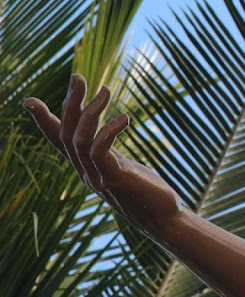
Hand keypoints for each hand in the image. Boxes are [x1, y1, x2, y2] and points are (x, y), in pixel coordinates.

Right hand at [23, 74, 182, 230]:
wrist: (164, 220)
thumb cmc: (147, 192)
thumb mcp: (123, 167)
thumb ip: (108, 153)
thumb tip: (104, 132)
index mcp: (86, 167)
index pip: (58, 141)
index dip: (44, 121)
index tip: (29, 101)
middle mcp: (86, 172)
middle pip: (66, 133)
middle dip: (71, 103)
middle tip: (78, 76)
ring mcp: (98, 177)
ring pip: (79, 140)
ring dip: (91, 112)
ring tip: (106, 89)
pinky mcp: (114, 180)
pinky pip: (100, 151)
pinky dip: (108, 131)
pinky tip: (124, 118)